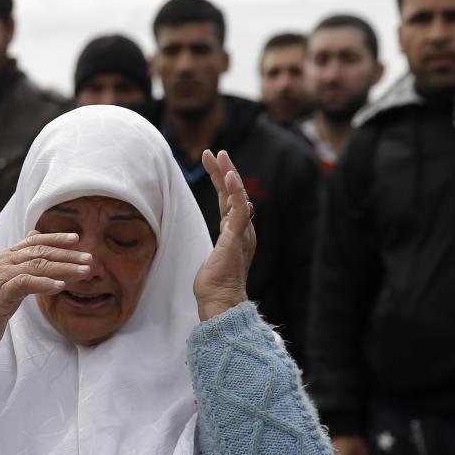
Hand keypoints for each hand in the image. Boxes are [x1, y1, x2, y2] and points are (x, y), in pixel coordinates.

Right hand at [0, 232, 89, 369]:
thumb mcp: (9, 281)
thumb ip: (22, 262)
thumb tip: (34, 237)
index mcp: (5, 257)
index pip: (34, 241)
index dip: (55, 238)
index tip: (76, 239)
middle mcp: (2, 261)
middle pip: (40, 252)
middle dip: (67, 254)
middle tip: (89, 258)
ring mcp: (0, 275)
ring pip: (37, 266)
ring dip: (64, 268)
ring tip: (84, 272)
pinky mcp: (0, 292)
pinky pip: (26, 283)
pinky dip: (45, 283)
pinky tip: (61, 285)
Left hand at [193, 149, 255, 320]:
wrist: (220, 301)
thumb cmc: (216, 282)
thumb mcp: (217, 253)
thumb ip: (222, 238)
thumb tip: (222, 229)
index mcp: (237, 231)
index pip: (230, 200)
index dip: (222, 180)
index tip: (212, 163)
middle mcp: (243, 229)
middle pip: (236, 193)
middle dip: (226, 171)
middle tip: (216, 153)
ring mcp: (241, 233)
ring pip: (238, 197)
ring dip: (229, 175)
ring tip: (220, 157)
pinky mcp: (236, 238)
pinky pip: (238, 210)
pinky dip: (235, 192)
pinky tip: (230, 177)